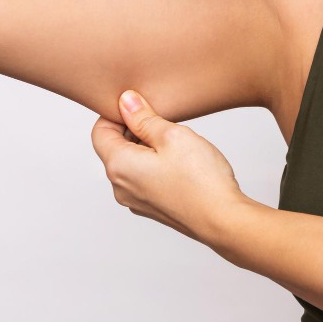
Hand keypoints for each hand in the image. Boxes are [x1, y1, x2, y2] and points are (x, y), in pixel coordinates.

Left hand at [91, 89, 250, 247]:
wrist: (222, 219)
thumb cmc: (200, 180)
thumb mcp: (172, 135)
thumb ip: (144, 117)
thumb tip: (126, 102)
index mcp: (119, 166)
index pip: (100, 131)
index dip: (118, 114)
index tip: (142, 107)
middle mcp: (121, 187)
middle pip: (115, 148)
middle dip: (135, 131)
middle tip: (165, 124)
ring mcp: (136, 201)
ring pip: (131, 164)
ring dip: (148, 149)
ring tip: (177, 145)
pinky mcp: (152, 208)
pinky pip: (144, 179)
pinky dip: (156, 166)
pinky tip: (181, 164)